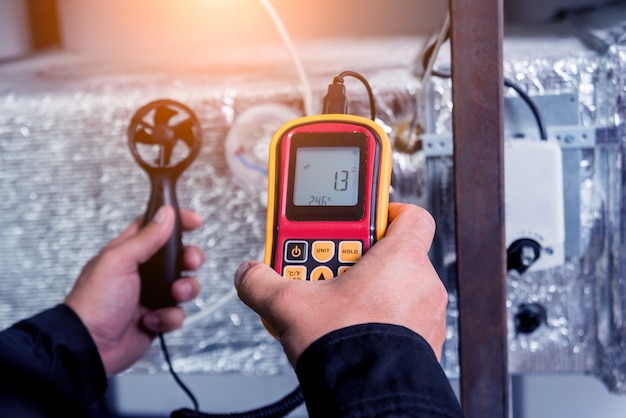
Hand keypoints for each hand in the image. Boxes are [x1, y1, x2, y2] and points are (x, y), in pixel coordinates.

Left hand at [64, 206, 203, 376]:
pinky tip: (150, 320)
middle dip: (190, 258)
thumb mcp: (119, 261)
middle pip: (179, 255)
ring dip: (184, 289)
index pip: (156, 227)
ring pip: (185, 284)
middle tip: (190, 262)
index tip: (196, 221)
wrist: (90, 347)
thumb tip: (166, 214)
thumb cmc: (94, 302)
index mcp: (129, 251)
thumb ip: (146, 237)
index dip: (177, 221)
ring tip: (172, 295)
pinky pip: (178, 313)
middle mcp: (143, 272)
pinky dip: (168, 317)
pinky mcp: (158, 318)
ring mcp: (151, 295)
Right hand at [234, 202, 447, 364]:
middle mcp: (423, 284)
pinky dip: (380, 319)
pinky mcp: (425, 344)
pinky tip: (350, 331)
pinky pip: (403, 319)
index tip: (361, 220)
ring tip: (333, 306)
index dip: (387, 212)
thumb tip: (248, 274)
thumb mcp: (290, 306)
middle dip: (358, 260)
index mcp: (401, 259)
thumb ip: (262, 283)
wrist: (372, 400)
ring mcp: (428, 316)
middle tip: (328, 269)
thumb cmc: (350, 349)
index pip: (411, 215)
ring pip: (396, 289)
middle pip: (391, 255)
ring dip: (368, 292)